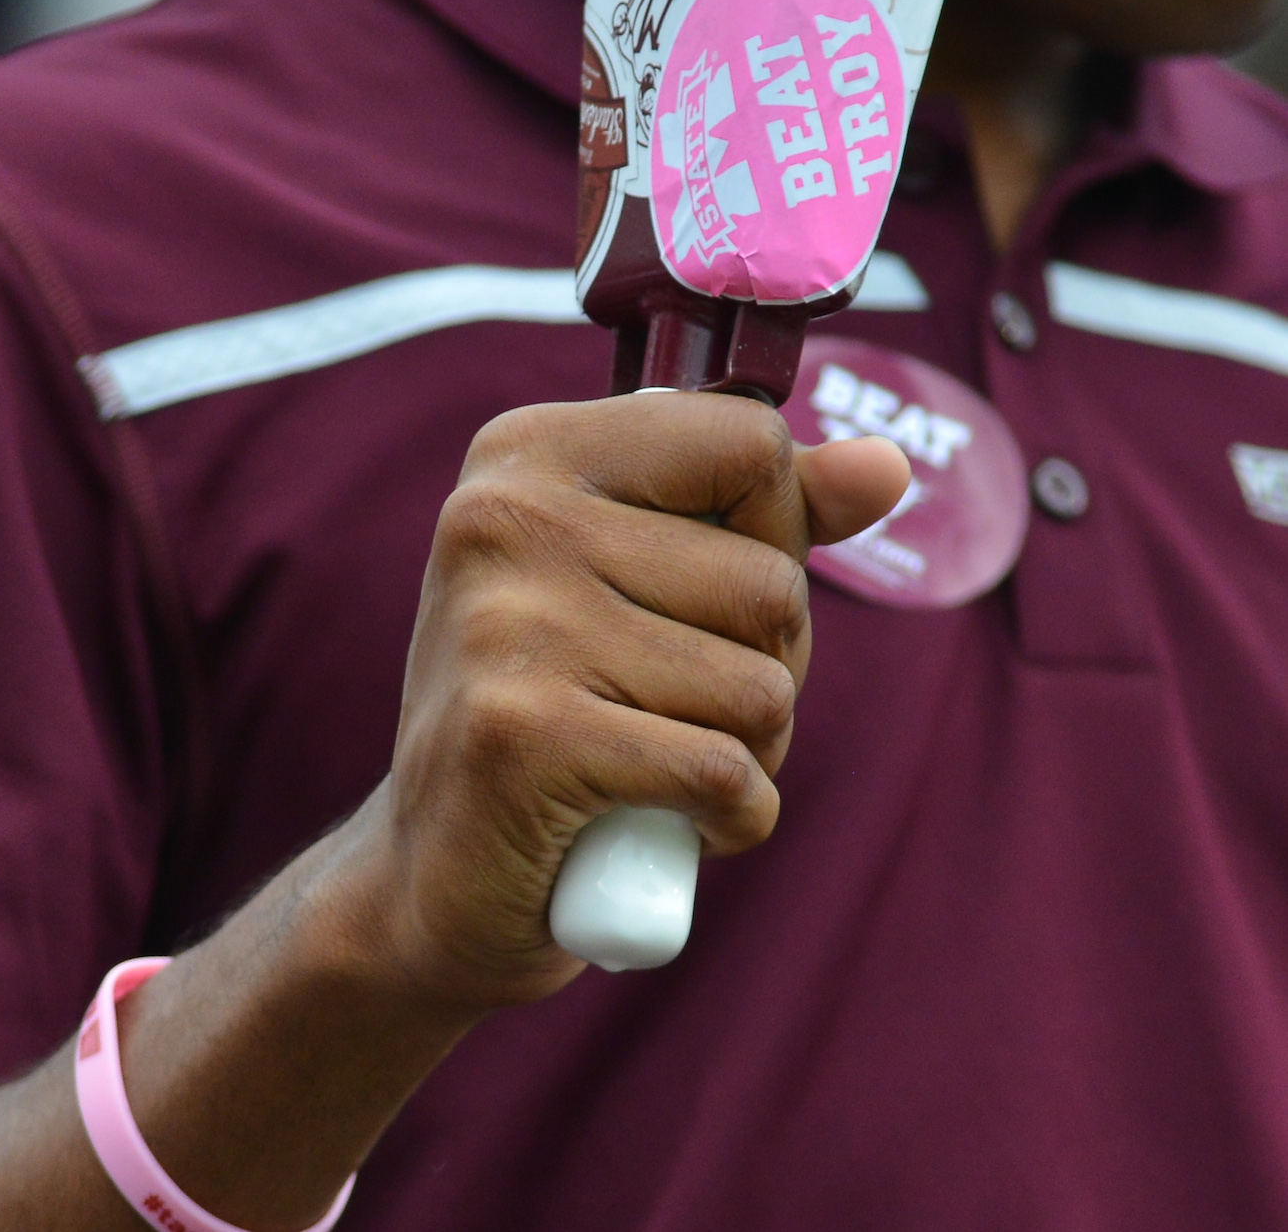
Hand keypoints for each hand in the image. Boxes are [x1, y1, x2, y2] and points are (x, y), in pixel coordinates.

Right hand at [368, 392, 908, 1010]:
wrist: (433, 877)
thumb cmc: (559, 706)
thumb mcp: (645, 581)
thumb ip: (762, 516)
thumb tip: (888, 464)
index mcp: (530, 451)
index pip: (752, 443)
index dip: (772, 537)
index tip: (696, 593)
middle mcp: (505, 516)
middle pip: (772, 582)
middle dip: (762, 668)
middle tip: (668, 706)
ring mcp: (507, 625)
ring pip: (764, 688)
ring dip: (748, 754)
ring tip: (658, 763)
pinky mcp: (523, 739)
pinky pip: (727, 774)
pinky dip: (731, 820)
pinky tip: (667, 825)